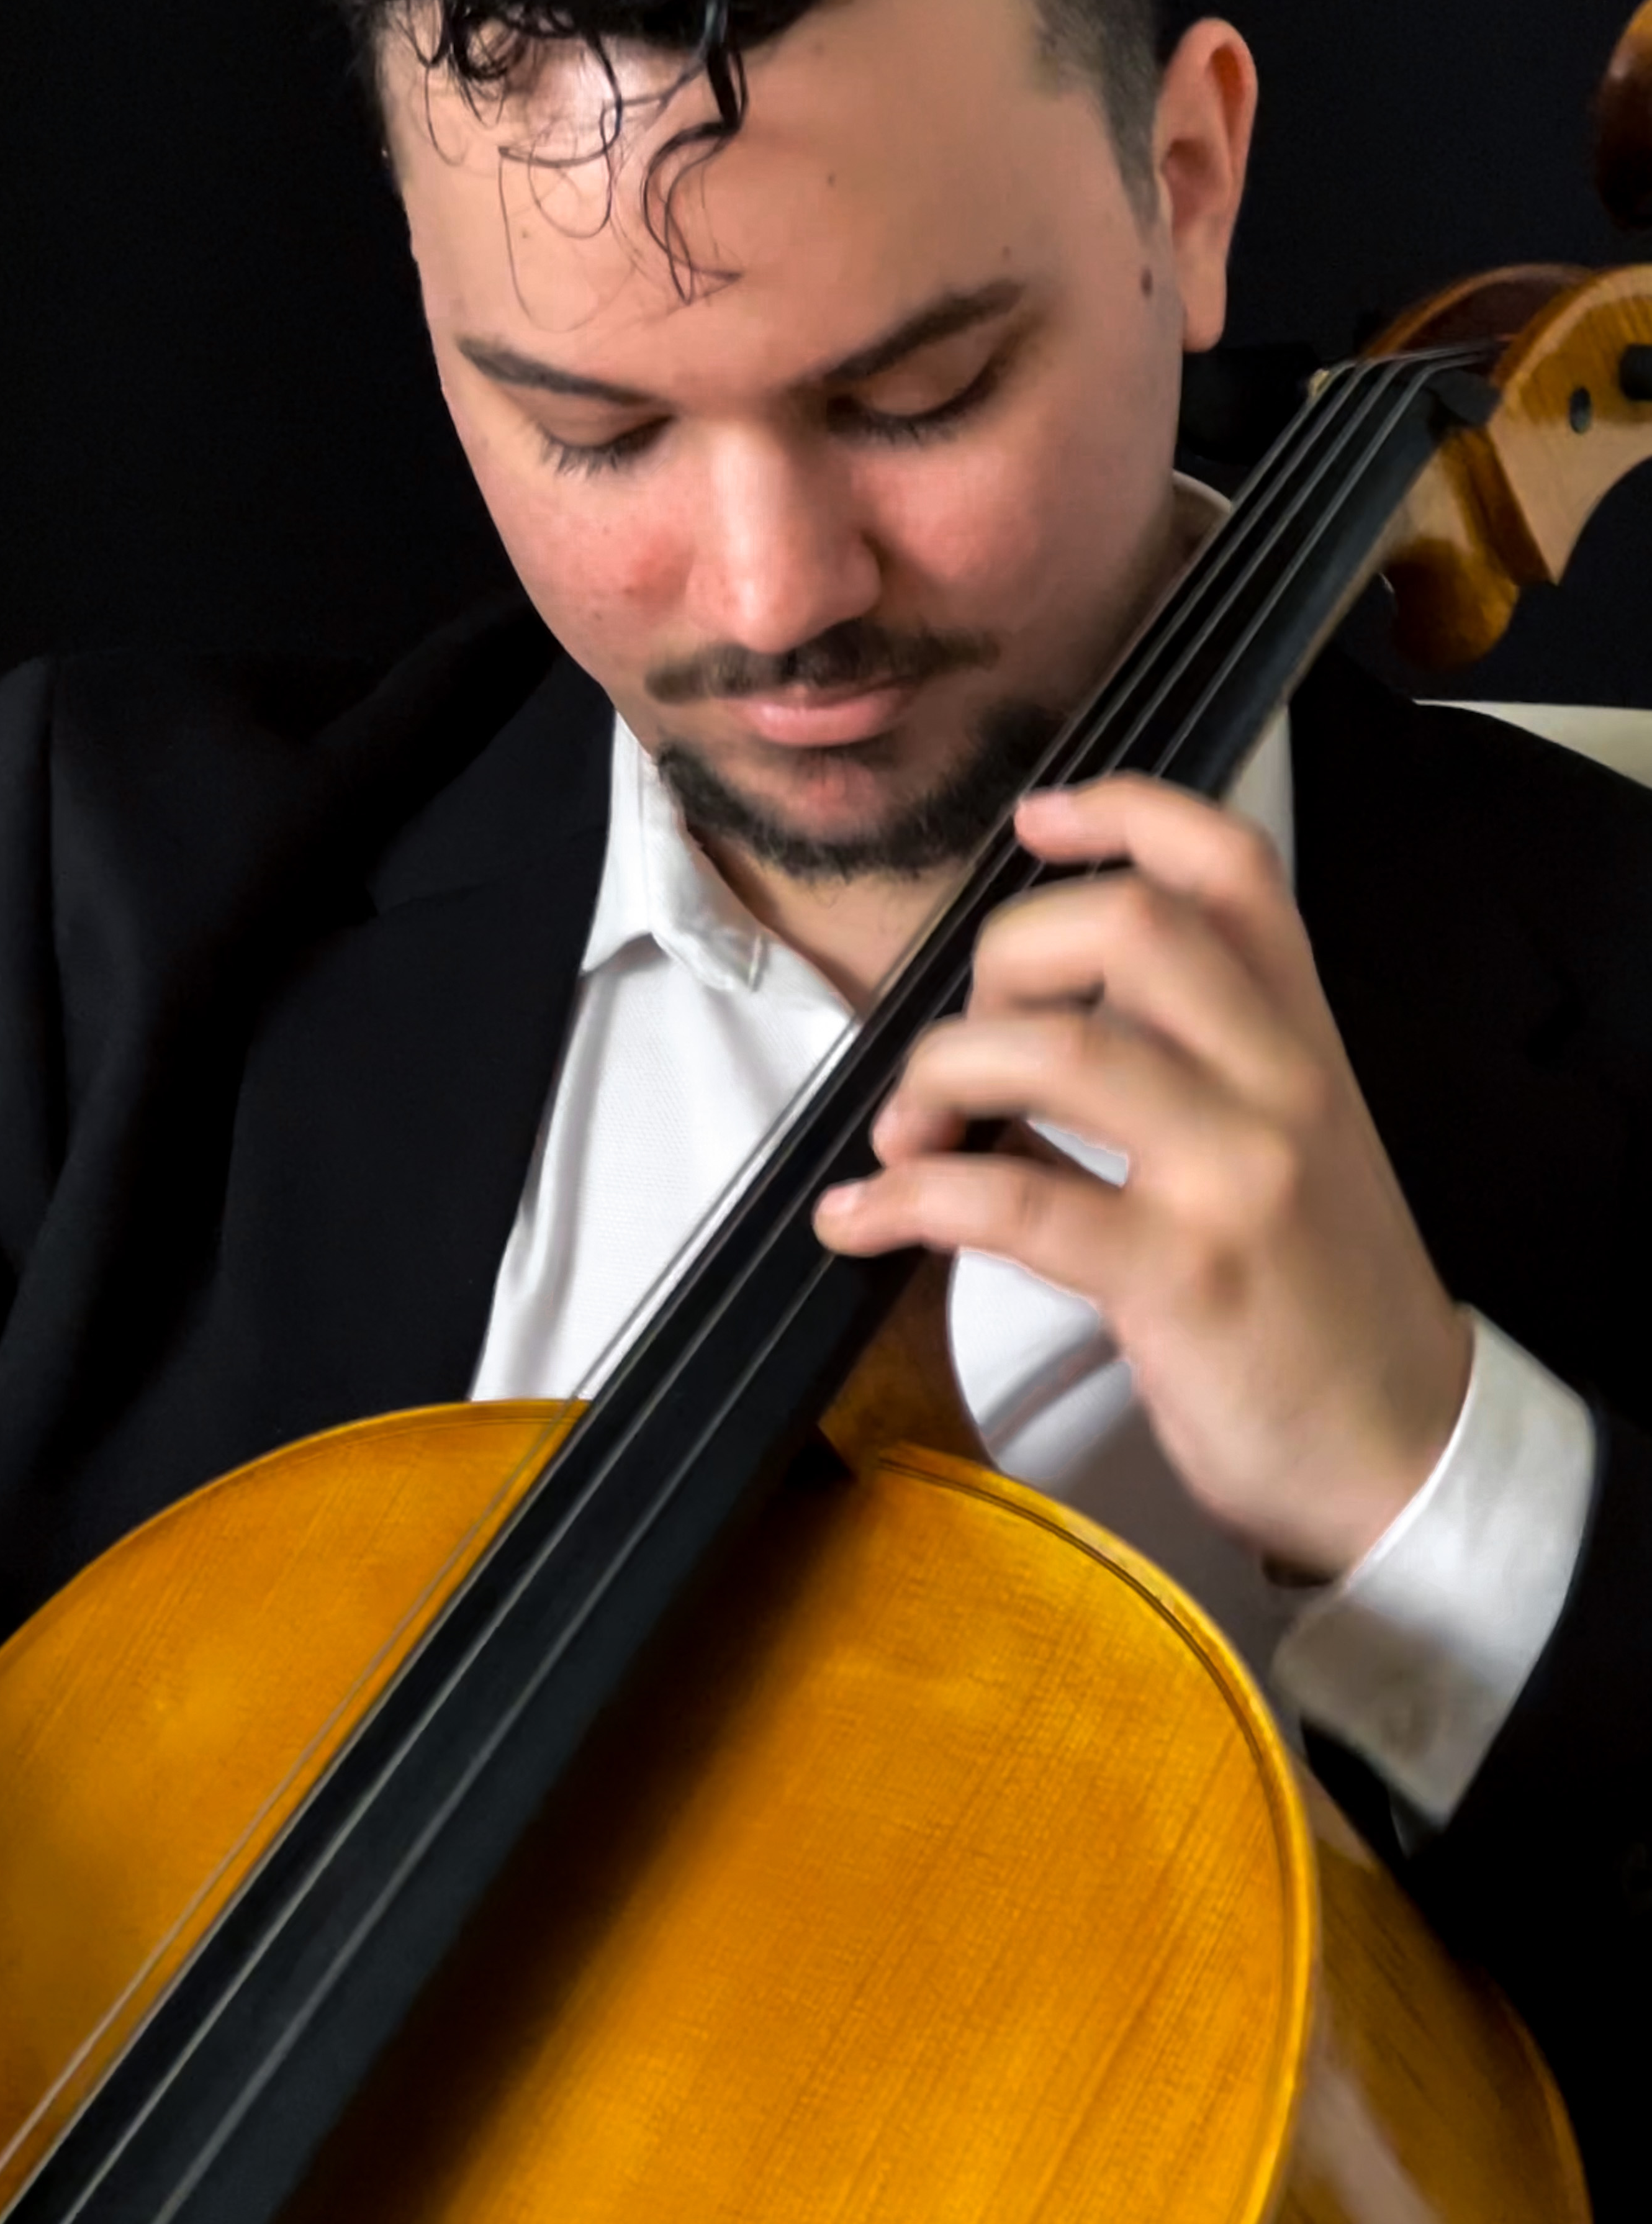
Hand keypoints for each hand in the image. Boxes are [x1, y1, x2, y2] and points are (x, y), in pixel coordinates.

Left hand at [813, 776, 1472, 1578]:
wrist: (1400, 1448)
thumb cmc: (1316, 1291)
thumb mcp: (1277, 1146)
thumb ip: (1168, 1074)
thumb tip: (1002, 1041)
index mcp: (1300, 1034)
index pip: (1231, 867)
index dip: (1126, 811)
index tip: (1034, 819)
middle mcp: (1278, 1078)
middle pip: (1126, 924)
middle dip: (1000, 957)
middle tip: (961, 1046)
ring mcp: (1234, 1173)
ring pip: (1055, 1050)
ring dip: (937, 1077)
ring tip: (899, 1138)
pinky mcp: (1181, 1276)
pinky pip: (1012, 1202)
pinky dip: (906, 1200)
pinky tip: (857, 1219)